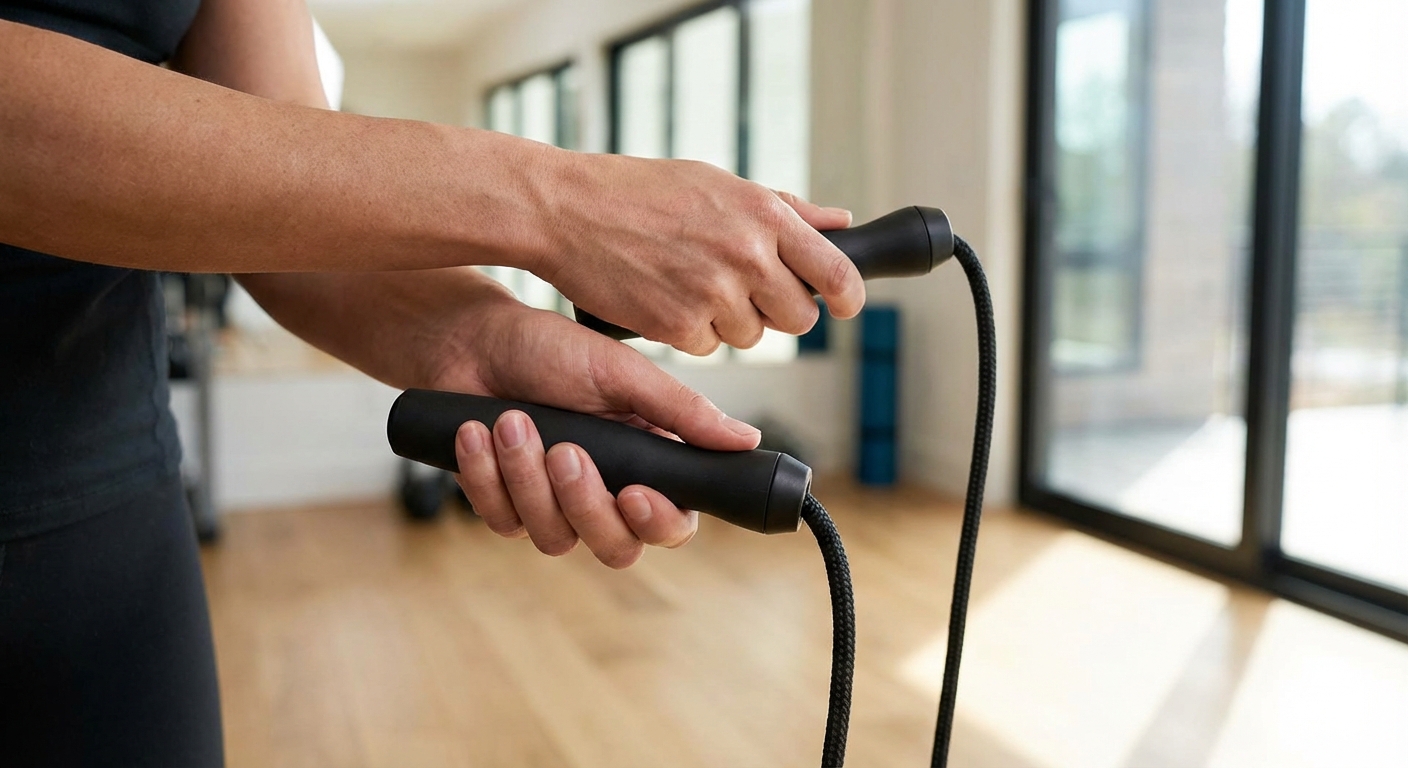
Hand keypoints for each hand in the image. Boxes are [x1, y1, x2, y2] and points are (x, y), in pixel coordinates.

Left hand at [431, 290, 760, 567]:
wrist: (469, 340)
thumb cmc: (550, 349)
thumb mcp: (621, 372)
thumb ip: (682, 412)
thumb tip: (746, 440)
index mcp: (645, 462)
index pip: (671, 524)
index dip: (658, 522)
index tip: (634, 493)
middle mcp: (603, 492)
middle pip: (616, 548)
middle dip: (586, 504)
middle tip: (565, 451)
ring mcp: (552, 506)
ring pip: (554, 537)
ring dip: (527, 478)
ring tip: (511, 421)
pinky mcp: (504, 506)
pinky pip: (502, 521)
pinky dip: (487, 476)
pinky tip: (478, 434)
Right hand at [530, 153, 864, 354]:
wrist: (567, 210)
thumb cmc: (641, 190)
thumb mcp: (718, 183)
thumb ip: (784, 208)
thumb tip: (841, 222)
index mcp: (764, 215)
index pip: (836, 272)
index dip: (847, 296)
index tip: (843, 303)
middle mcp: (746, 255)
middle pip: (799, 318)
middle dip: (779, 312)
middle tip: (748, 292)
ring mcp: (713, 294)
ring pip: (752, 337)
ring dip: (730, 321)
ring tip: (692, 283)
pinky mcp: (678, 327)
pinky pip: (707, 348)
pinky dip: (690, 332)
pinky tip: (666, 297)